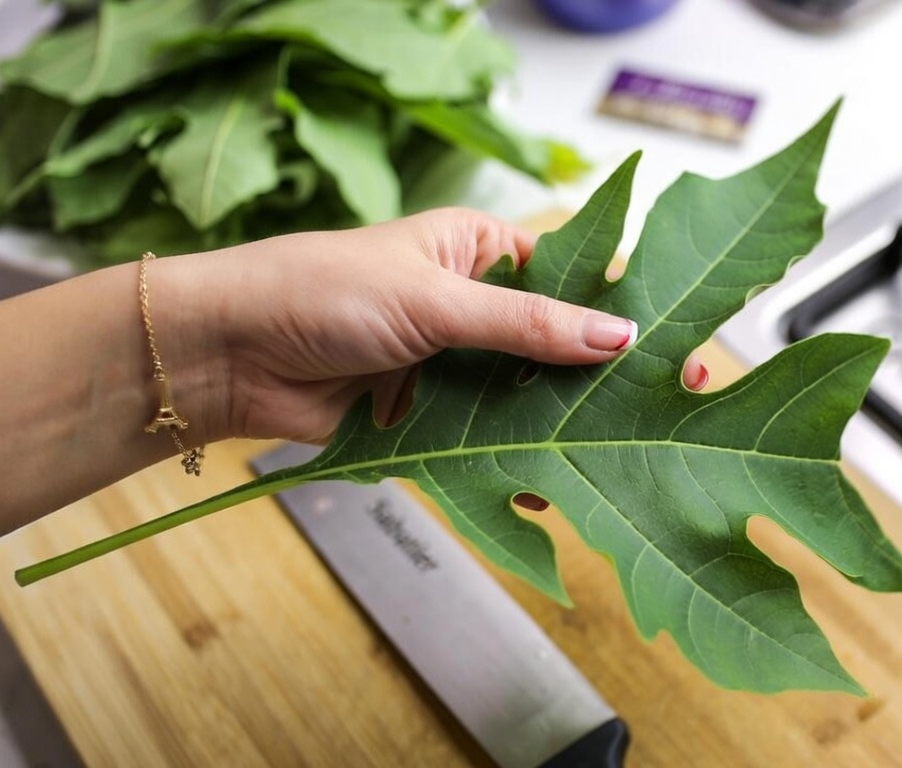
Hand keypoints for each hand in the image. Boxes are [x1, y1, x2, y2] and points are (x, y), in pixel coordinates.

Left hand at [173, 207, 708, 443]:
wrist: (227, 354)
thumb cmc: (319, 291)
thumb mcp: (434, 300)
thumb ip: (526, 325)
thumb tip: (618, 335)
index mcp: (482, 252)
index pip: (573, 277)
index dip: (623, 310)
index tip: (674, 343)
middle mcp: (475, 308)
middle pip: (557, 346)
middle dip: (603, 378)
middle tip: (664, 403)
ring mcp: (454, 367)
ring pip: (526, 401)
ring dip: (561, 427)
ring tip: (616, 453)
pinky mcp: (430, 419)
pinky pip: (487, 445)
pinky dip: (512, 467)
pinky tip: (544, 490)